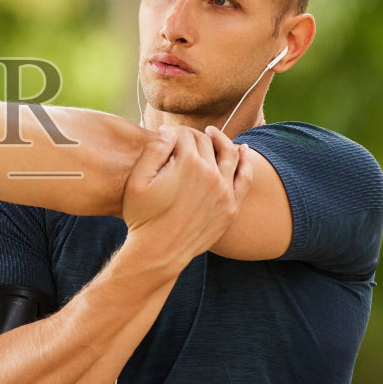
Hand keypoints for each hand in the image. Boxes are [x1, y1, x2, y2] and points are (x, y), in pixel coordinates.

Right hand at [120, 125, 252, 270]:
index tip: (163, 133)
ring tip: (213, 134)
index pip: (184, 134)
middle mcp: (210, 174)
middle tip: (182, 138)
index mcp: (187, 164)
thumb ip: (154, 150)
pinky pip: (245, 177)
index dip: (172, 131)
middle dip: (192, 135)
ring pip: (229, 154)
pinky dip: (245, 161)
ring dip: (221, 140)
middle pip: (206, 142)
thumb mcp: (137, 180)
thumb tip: (170, 133)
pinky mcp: (231, 206)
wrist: (159, 252)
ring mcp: (224, 191)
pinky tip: (243, 150)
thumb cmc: (142, 216)